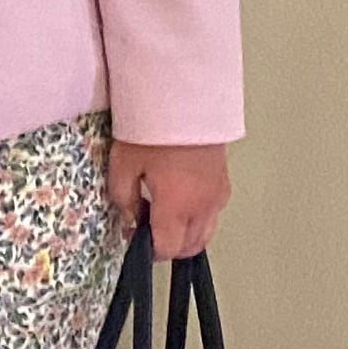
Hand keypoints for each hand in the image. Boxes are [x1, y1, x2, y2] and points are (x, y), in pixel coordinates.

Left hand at [109, 140, 228, 257]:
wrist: (186, 98)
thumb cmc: (152, 131)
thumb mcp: (123, 164)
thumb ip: (124, 198)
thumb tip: (131, 218)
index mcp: (178, 208)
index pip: (167, 249)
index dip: (148, 250)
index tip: (132, 235)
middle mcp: (203, 208)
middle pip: (190, 247)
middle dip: (167, 245)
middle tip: (145, 226)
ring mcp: (218, 196)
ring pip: (205, 233)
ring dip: (185, 235)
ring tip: (162, 212)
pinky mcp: (224, 183)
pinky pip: (212, 215)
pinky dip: (197, 219)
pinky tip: (180, 198)